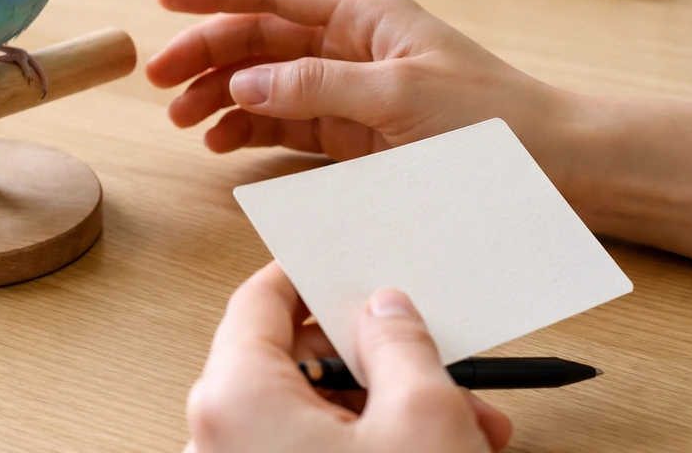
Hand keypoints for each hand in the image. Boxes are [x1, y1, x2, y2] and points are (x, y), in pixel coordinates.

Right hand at [147, 0, 574, 183]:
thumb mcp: (400, 93)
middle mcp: (348, 43)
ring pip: (264, 81)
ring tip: (182, 120)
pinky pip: (285, 122)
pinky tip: (221, 140)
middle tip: (159, 82)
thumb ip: (318, 84)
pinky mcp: (351, 131)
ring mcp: (346, 88)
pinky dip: (249, 129)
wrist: (549, 165)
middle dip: (205, 53)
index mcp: (362, 13)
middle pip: (258, 37)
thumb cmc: (490, 117)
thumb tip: (243, 83)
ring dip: (219, 95)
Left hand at [184, 263, 511, 452]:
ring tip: (469, 419)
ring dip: (392, 408)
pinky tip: (442, 451)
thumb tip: (384, 308)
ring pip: (317, 416)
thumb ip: (400, 342)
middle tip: (434, 349)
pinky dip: (374, 448)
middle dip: (379, 356)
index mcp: (236, 395)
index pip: (261, 299)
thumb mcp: (421, 419)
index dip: (310, 272)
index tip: (347, 259)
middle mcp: (222, 436)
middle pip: (297, 359)